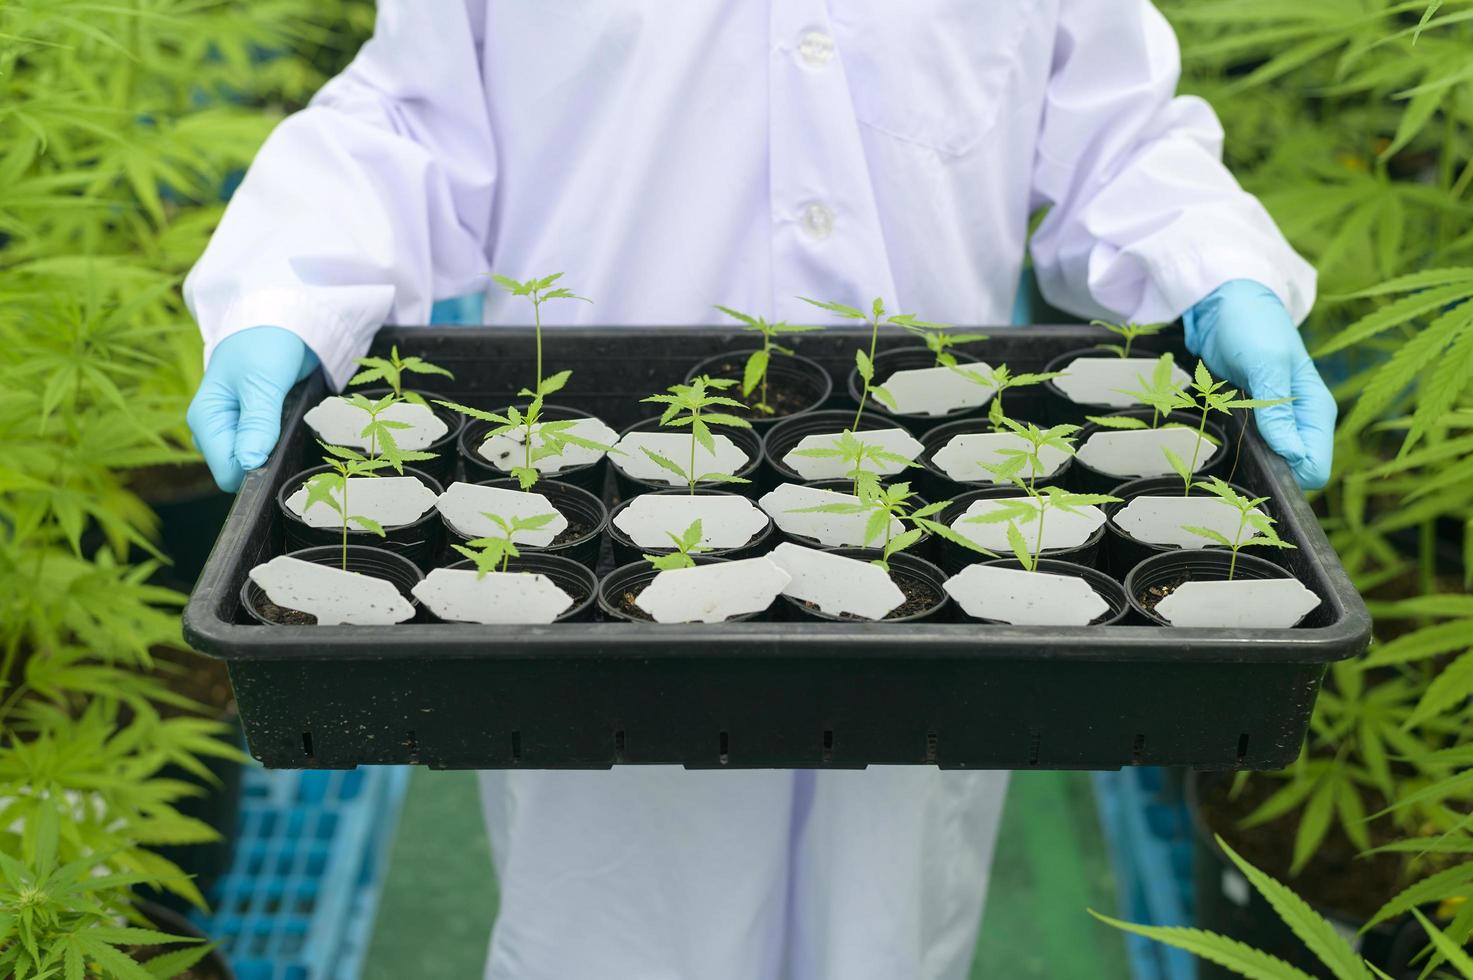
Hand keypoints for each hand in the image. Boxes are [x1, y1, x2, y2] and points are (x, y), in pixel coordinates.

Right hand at [187, 326, 318, 491]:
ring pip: (255, 459)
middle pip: (240, 469)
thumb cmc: (264, 343)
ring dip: (276, 449)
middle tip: (288, 429)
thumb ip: (257, 423)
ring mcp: (236, 427)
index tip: (279, 452)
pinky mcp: (255, 424)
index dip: (253, 471)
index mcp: (206, 419)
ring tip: (291, 420)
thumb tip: (249, 463)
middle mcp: (217, 428)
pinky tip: (292, 420)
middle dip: (267, 459)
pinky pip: (268, 446)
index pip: (226, 471)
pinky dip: (282, 439)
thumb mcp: (261, 382)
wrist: (281, 319)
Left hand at [1184, 279, 1335, 489]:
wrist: (1225, 305)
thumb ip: (1276, 410)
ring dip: (1247, 459)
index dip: (1289, 474)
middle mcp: (1299, 422)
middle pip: (1291, 471)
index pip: (1315, 469)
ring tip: (1225, 439)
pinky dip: (1234, 447)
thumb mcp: (1267, 364)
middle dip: (1266, 470)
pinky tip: (1218, 435)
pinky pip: (1248, 447)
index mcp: (1315, 412)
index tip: (1258, 460)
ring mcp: (1274, 421)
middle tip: (1236, 447)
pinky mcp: (1250, 418)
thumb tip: (1291, 456)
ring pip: (1268, 463)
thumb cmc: (1253, 326)